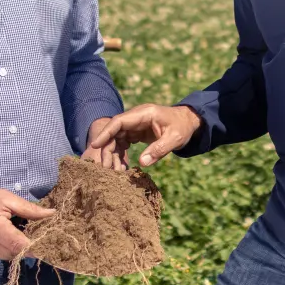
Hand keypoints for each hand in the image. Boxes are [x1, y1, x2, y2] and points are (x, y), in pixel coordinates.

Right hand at [0, 176, 51, 259]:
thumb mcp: (5, 198)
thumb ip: (29, 209)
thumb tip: (51, 214)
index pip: (19, 244)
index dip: (36, 245)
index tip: (50, 241)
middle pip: (17, 252)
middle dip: (30, 245)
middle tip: (42, 234)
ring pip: (10, 256)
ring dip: (19, 247)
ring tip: (26, 233)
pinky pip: (0, 255)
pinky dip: (9, 248)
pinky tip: (11, 236)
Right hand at [85, 104, 201, 167]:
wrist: (188, 122)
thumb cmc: (182, 128)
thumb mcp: (175, 139)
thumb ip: (159, 149)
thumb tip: (142, 163)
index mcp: (144, 114)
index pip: (119, 122)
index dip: (106, 133)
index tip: (95, 145)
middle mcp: (136, 117)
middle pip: (114, 132)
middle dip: (108, 149)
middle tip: (106, 168)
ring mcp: (135, 125)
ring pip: (117, 139)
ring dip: (113, 154)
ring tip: (114, 171)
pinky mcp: (136, 132)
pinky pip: (123, 143)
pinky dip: (120, 154)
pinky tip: (121, 167)